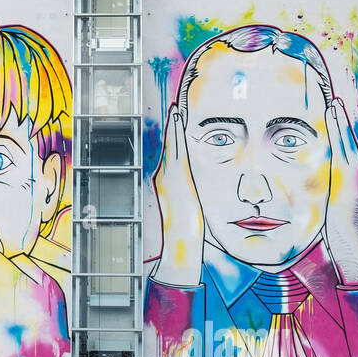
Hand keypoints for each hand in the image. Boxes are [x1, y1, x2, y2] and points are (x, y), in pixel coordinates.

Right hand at [152, 105, 204, 286]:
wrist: (180, 246)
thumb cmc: (186, 236)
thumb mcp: (188, 213)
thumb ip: (188, 200)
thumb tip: (193, 197)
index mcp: (167, 187)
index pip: (171, 158)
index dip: (174, 141)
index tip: (177, 126)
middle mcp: (164, 179)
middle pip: (169, 149)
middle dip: (172, 130)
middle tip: (175, 110)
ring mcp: (168, 178)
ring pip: (171, 147)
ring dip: (174, 128)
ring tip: (176, 111)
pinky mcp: (176, 177)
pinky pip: (176, 149)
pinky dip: (176, 133)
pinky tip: (179, 119)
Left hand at [322, 98, 357, 285]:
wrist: (350, 248)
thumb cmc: (339, 235)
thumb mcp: (331, 210)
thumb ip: (326, 198)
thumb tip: (315, 198)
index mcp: (349, 180)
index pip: (342, 150)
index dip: (337, 132)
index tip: (330, 113)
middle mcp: (355, 174)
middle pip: (346, 141)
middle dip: (340, 120)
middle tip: (333, 98)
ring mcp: (354, 174)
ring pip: (346, 139)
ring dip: (340, 119)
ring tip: (334, 100)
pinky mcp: (350, 176)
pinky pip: (343, 146)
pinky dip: (339, 128)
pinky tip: (333, 113)